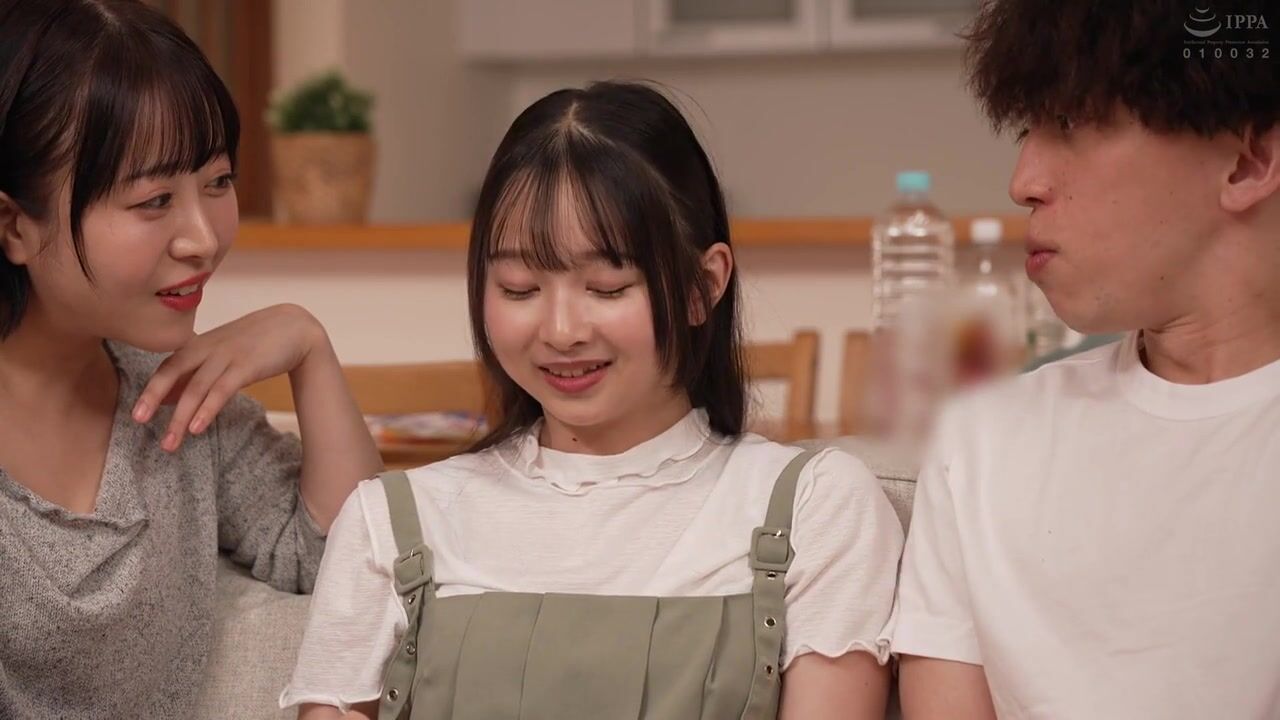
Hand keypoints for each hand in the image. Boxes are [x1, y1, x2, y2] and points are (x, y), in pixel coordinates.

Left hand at [131, 303, 327, 451]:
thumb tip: (165, 398)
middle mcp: (208, 348)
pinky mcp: (246, 366)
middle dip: (153, 398)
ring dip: (180, 417)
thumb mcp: (222, 353)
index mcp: (199, 344)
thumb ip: (195, 372)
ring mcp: (227, 356)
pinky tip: (197, 428)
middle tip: (138, 422)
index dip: (151, 390)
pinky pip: (221, 390)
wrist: (295, 328)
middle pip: (172, 373)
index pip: (167, 367)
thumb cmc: (257, 342)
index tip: (137, 414)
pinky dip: (207, 410)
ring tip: (170, 443)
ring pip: (196, 388)